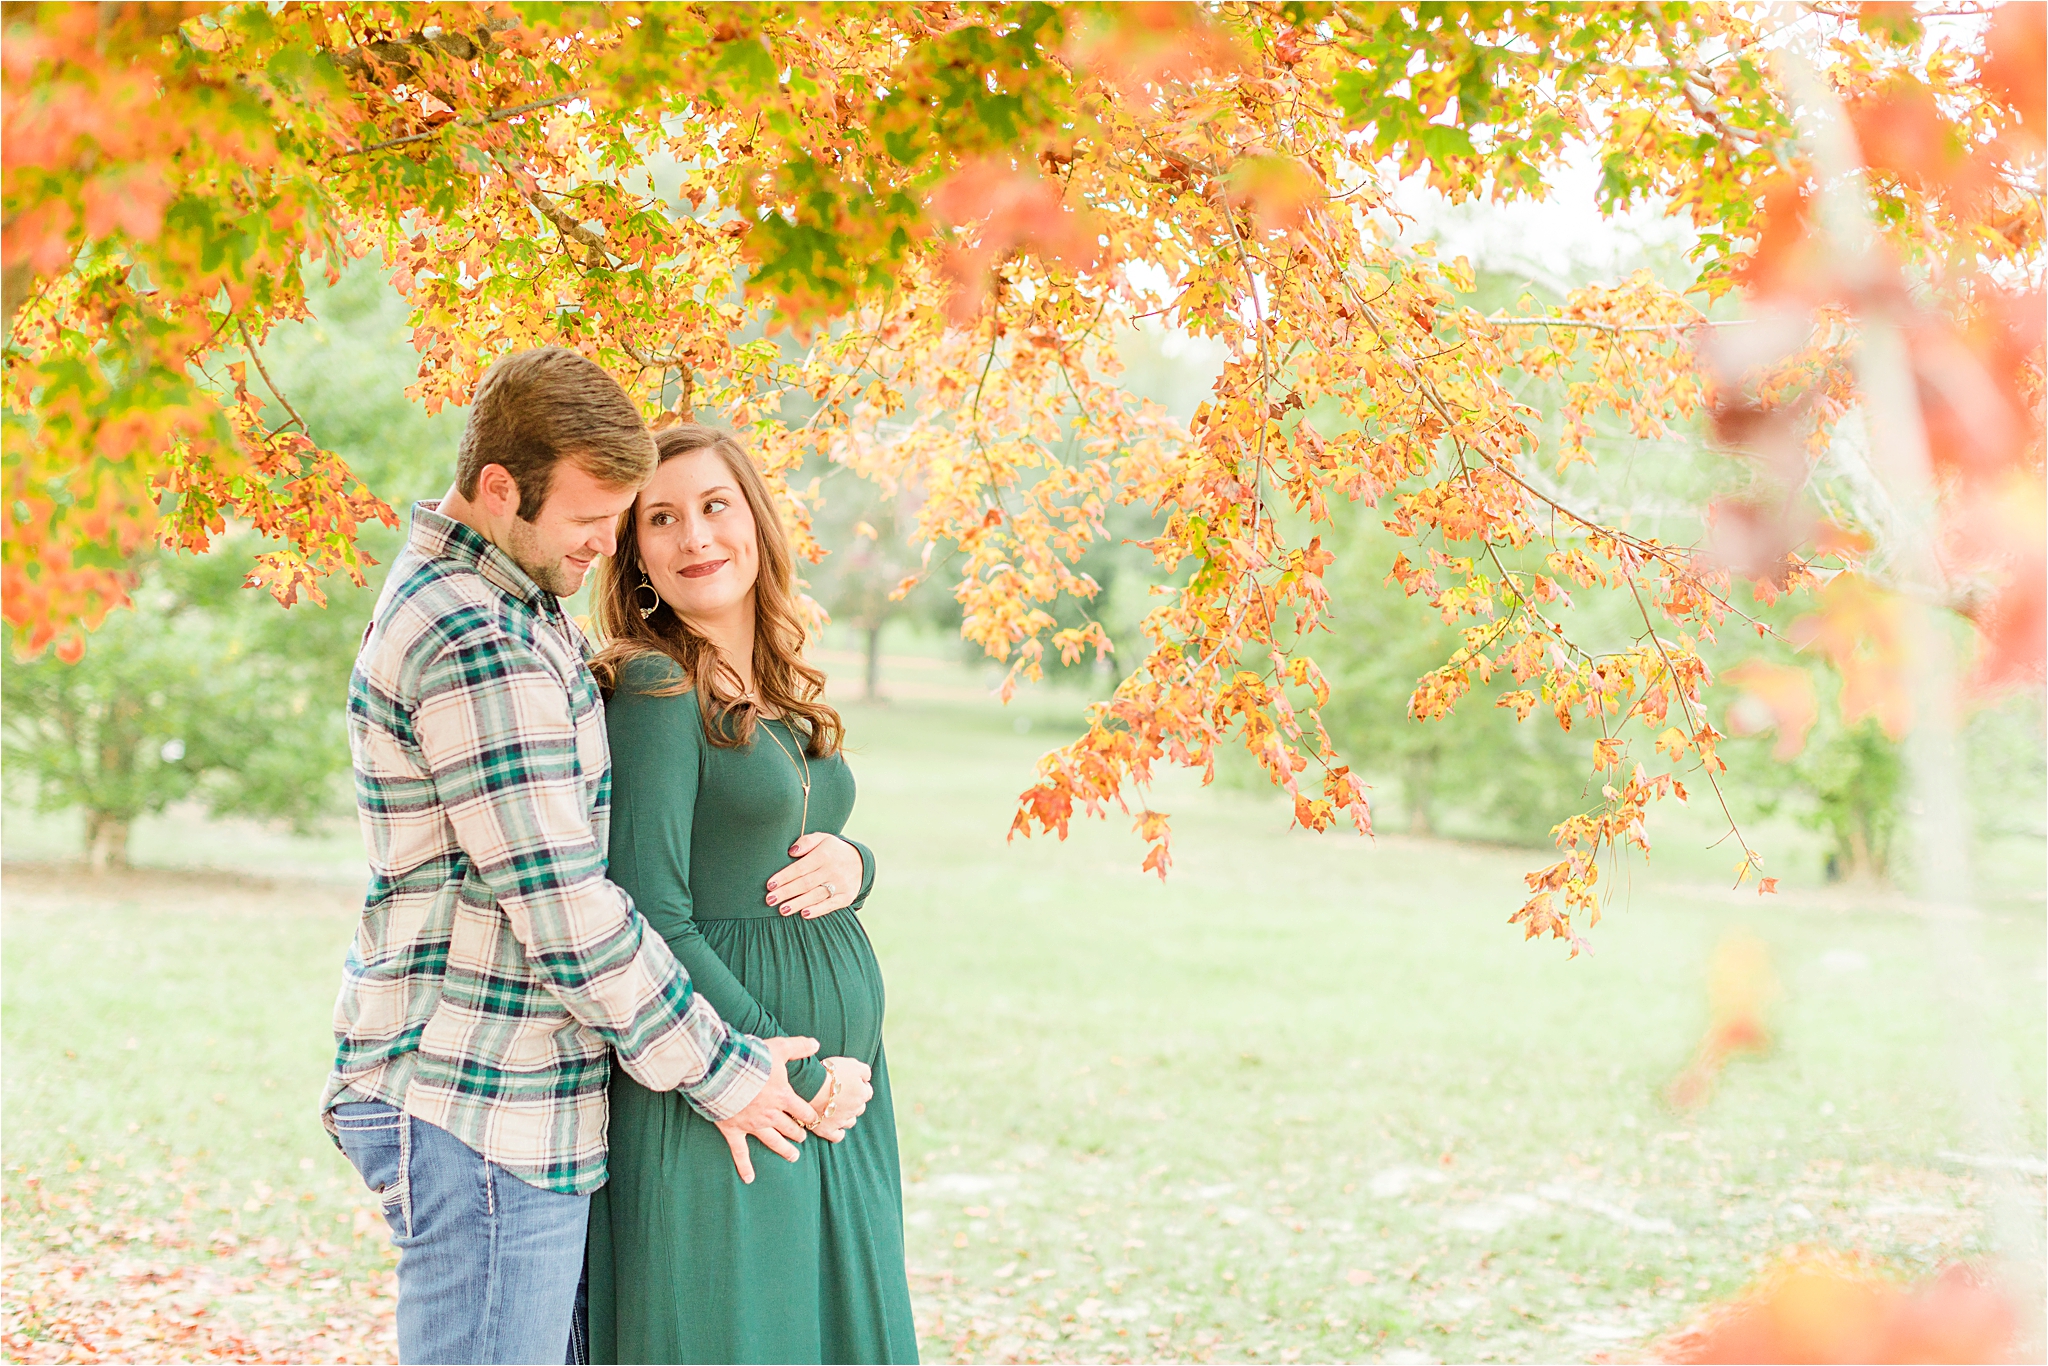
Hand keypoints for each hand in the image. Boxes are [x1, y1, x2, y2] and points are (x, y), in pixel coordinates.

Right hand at [713, 1036, 818, 1183]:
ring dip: (784, 1150)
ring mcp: (753, 1124)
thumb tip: (816, 1042)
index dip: (810, 1116)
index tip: (814, 1119)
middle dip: (798, 1133)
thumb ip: (798, 1046)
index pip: (804, 1111)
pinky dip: (745, 1166)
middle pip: (790, 1128)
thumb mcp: (778, 1047)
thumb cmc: (750, 1058)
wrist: (721, 1070)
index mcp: (783, 1096)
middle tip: (803, 1138)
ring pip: (773, 1141)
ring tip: (794, 1157)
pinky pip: (740, 1152)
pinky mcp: (734, 1130)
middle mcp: (771, 1114)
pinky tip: (749, 1178)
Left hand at [765, 832, 862, 918]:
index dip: (784, 877)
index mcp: (825, 854)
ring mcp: (841, 884)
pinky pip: (830, 905)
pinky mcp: (846, 897)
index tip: (770, 885)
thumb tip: (791, 852)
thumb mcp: (822, 839)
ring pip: (816, 896)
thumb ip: (806, 842)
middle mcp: (833, 870)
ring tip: (782, 910)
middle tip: (770, 900)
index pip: (801, 867)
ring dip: (798, 904)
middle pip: (806, 883)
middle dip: (786, 892)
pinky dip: (817, 910)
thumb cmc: (832, 850)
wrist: (860, 861)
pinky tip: (804, 914)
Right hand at [806, 1056, 874, 1141]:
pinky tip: (835, 1127)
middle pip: (859, 1107)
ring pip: (850, 1122)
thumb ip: (865, 1071)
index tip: (851, 1082)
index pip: (868, 1091)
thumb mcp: (853, 1064)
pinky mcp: (827, 1129)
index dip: (860, 1086)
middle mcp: (854, 1110)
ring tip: (836, 1109)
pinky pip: (837, 1136)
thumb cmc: (831, 1073)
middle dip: (853, 1102)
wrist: (811, 1086)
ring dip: (846, 1116)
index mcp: (862, 1094)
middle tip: (841, 1094)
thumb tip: (867, 1079)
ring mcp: (841, 1121)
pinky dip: (838, 1132)